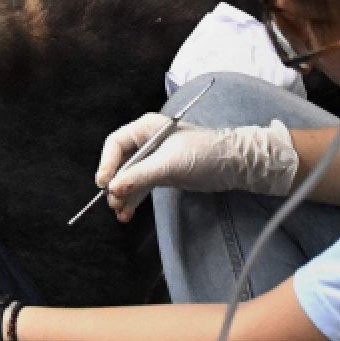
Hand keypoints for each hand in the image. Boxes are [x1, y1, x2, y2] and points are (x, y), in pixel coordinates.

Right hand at [95, 113, 299, 219]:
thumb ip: (139, 175)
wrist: (235, 164)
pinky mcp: (163, 173)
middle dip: (115, 183)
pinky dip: (134, 198)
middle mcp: (146, 141)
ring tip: (120, 212)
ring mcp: (154, 158)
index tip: (104, 184)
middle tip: (113, 202)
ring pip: (129, 177)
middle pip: (120, 162)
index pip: (116, 144)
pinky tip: (128, 213)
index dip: (107, 163)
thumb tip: (112, 188)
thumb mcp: (169, 164)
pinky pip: (141, 185)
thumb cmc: (204, 154)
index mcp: (146, 128)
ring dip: (123, 194)